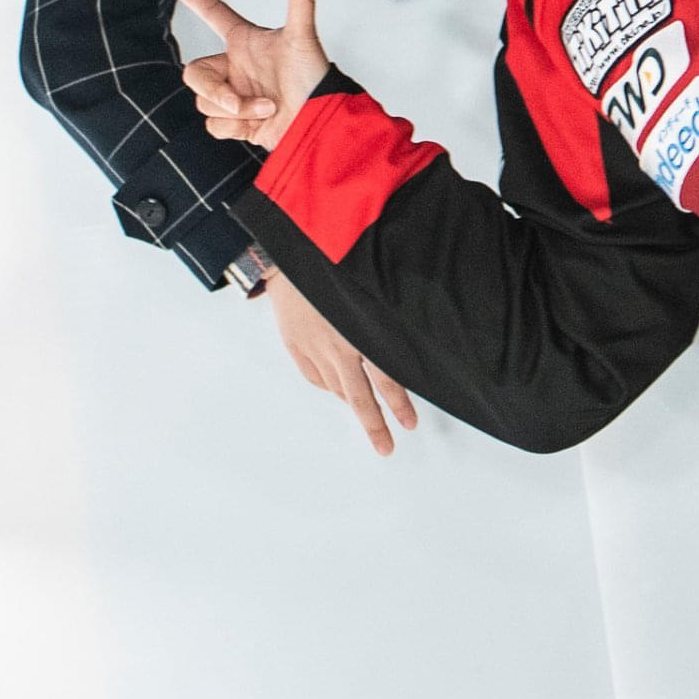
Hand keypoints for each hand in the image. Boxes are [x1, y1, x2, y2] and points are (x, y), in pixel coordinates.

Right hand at [178, 0, 329, 152]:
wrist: (318, 122)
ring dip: (237, 111)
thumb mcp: (303, 37)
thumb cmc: (314, 78)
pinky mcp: (237, 123)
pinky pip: (214, 125)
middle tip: (236, 102)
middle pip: (194, 73)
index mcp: (245, 42)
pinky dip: (235, 127)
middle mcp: (236, 67)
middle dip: (213, 90)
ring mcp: (235, 95)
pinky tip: (258, 124)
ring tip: (267, 108)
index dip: (198, 0)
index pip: (216, 14)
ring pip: (205, 102)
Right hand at [262, 268, 418, 455]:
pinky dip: (327, 385)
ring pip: (337, 387)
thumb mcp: (370, 288)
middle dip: (374, 425)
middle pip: (360, 395)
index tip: (410, 424)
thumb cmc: (333, 262)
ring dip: (353, 402)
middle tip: (386, 447)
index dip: (399, 404)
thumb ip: (386, 319)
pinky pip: (314, 376)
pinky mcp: (294, 343)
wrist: (288, 250)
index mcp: (361, 332)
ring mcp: (313, 347)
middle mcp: (338, 345)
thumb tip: (406, 343)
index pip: (386, 378)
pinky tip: (336, 388)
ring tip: (367, 415)